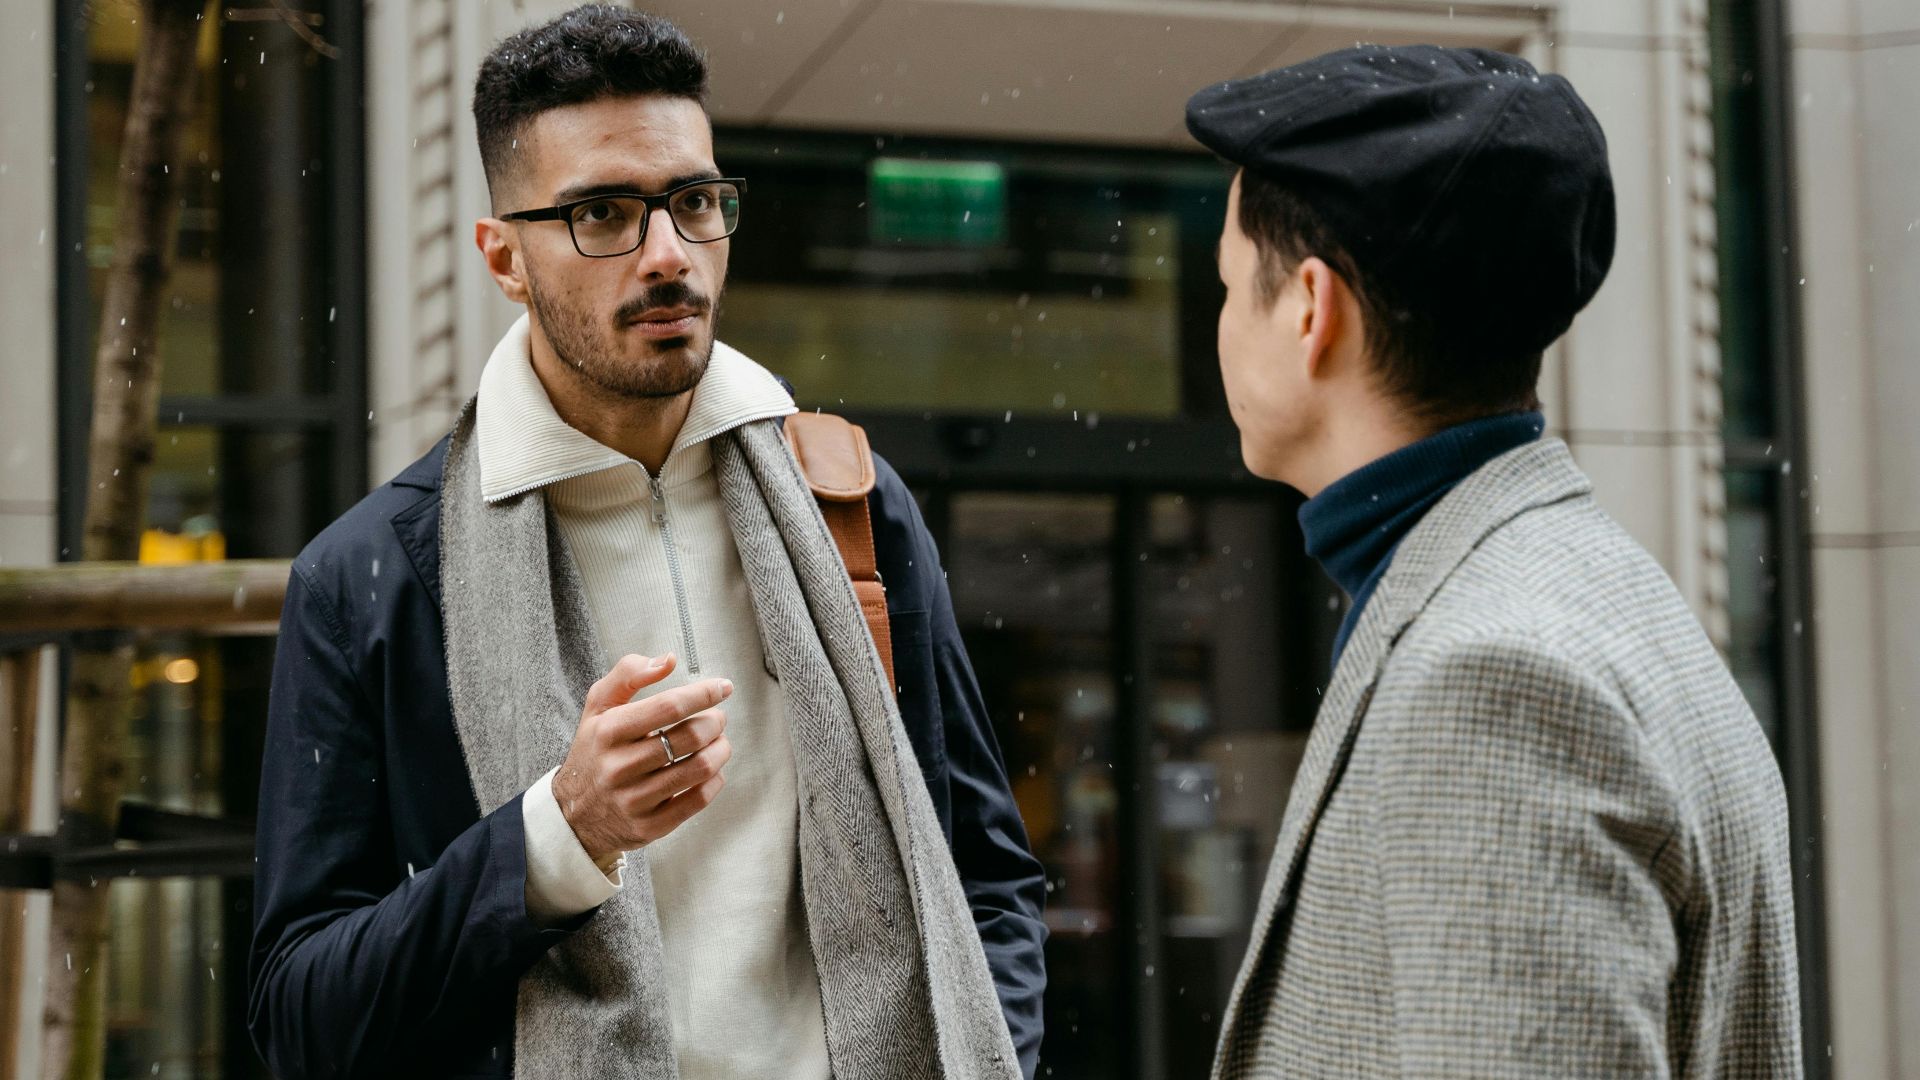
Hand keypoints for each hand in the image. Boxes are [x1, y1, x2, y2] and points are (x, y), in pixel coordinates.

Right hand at [550, 653, 733, 864]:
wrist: (573, 813)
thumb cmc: (594, 750)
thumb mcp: (598, 706)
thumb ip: (628, 674)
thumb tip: (669, 660)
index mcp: (608, 731)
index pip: (668, 707)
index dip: (703, 694)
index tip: (723, 688)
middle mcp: (619, 766)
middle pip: (690, 737)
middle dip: (715, 722)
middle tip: (717, 718)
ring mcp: (634, 799)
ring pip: (699, 768)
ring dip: (721, 749)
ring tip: (718, 741)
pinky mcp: (650, 826)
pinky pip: (698, 800)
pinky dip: (715, 779)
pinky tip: (711, 770)